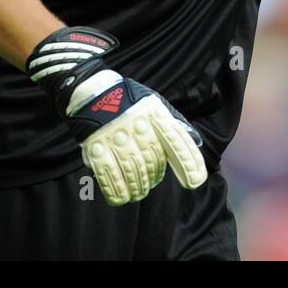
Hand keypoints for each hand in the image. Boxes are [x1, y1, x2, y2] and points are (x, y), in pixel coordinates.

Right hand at [24, 25, 207, 205]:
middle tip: (151, 182)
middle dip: (155, 176)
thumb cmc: (128, 101)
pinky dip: (116, 189)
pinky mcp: (96, 145)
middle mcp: (136, 124)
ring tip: (139, 192)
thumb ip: (173, 125)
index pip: (175, 139)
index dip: (187, 161)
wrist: (92, 90)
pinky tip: (122, 197)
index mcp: (153, 113)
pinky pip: (108, 172)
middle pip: (153, 159)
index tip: (195, 181)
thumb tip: (195, 141)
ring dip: (138, 186)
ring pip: (133, 169)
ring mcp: (116, 135)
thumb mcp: (155, 105)